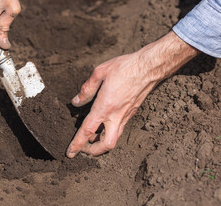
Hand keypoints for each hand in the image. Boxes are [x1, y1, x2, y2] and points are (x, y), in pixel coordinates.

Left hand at [66, 31, 198, 157]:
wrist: (149, 67)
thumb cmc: (125, 67)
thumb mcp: (100, 72)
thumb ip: (87, 89)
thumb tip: (76, 101)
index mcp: (105, 107)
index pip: (88, 130)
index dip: (77, 144)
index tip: (70, 153)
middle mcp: (116, 116)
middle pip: (106, 145)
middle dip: (93, 151)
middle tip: (82, 148)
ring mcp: (126, 116)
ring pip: (114, 139)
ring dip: (101, 143)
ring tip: (90, 137)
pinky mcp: (131, 113)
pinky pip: (119, 129)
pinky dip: (109, 133)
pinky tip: (103, 125)